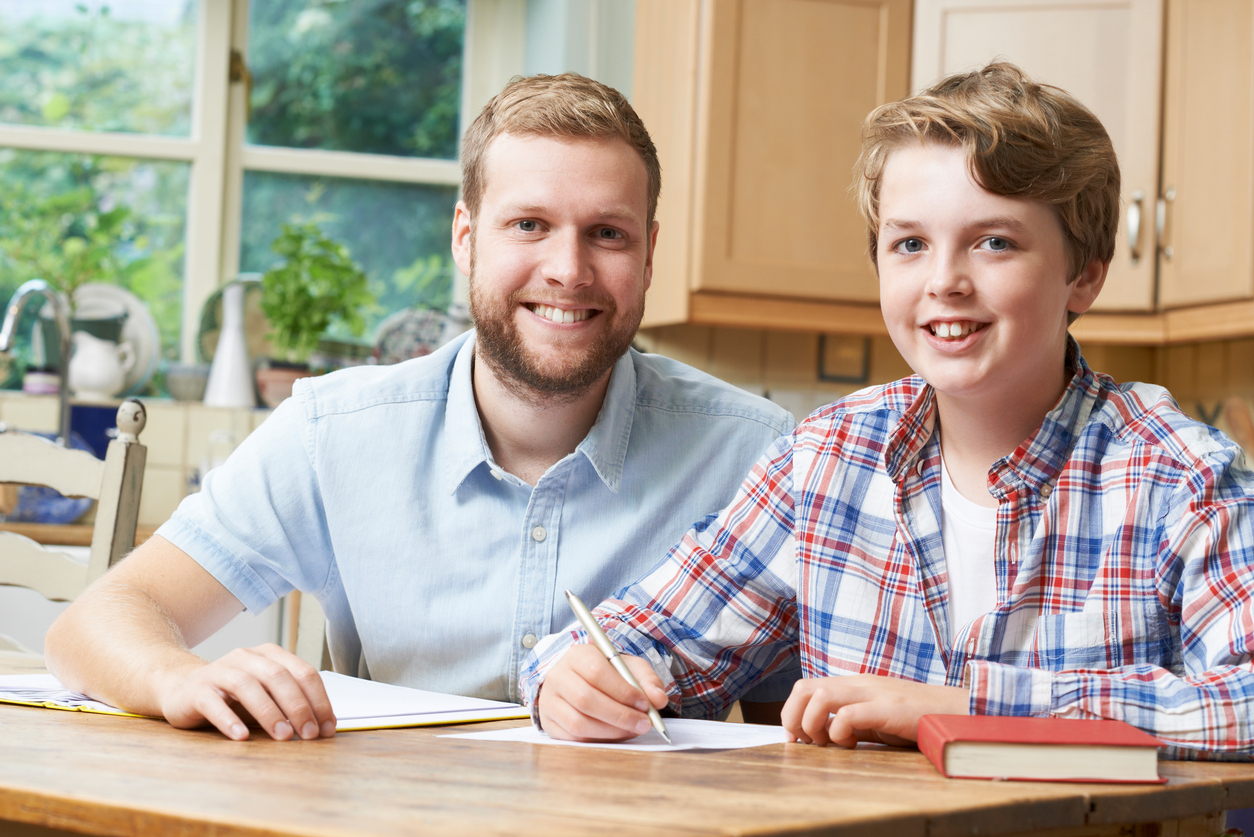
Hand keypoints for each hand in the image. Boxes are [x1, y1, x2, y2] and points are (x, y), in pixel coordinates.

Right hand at [153, 643, 336, 740]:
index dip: (319, 700)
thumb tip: (326, 726)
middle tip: (310, 734)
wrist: (182, 689)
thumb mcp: (267, 696)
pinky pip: (214, 703)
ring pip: (248, 686)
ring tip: (283, 736)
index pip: (304, 673)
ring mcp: (221, 671)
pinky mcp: (197, 690)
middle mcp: (247, 657)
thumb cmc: (233, 697)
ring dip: (269, 713)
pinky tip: (241, 737)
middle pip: (279, 677)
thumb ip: (292, 704)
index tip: (327, 727)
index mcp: (270, 655)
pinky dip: (230, 720)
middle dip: (299, 707)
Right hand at [537, 644, 668, 741]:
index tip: (645, 704)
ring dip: (611, 731)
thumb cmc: (607, 673)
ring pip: (579, 722)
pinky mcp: (549, 723)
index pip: (597, 672)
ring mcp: (549, 701)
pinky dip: (598, 740)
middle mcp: (558, 676)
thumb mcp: (629, 667)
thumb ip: (647, 680)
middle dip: (620, 715)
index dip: (622, 691)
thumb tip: (659, 699)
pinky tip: (615, 734)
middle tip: (644, 724)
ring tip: (633, 730)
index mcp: (577, 655)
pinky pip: (573, 738)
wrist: (579, 680)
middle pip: (586, 700)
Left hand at [780, 675, 968, 747]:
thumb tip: (820, 735)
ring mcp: (873, 693)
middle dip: (793, 717)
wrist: (955, 711)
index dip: (791, 712)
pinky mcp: (887, 708)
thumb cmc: (915, 718)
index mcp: (853, 684)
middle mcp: (858, 683)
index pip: (805, 686)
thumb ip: (849, 721)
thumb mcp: (874, 718)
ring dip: (813, 723)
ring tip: (828, 742)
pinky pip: (849, 714)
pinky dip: (839, 731)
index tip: (797, 739)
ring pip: (820, 695)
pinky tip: (851, 744)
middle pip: (804, 688)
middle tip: (807, 741)